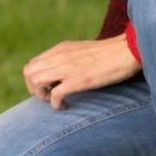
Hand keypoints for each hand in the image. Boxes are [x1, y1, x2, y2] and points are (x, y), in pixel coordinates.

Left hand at [22, 36, 140, 109]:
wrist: (127, 50)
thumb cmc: (109, 53)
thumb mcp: (82, 51)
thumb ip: (69, 58)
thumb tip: (62, 73)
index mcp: (61, 49)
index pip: (32, 64)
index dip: (34, 80)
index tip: (47, 89)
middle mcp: (60, 56)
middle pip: (28, 72)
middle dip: (33, 89)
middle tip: (47, 96)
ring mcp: (67, 67)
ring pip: (36, 81)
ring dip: (41, 96)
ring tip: (55, 101)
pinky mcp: (78, 80)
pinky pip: (54, 94)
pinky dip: (55, 104)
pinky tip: (65, 106)